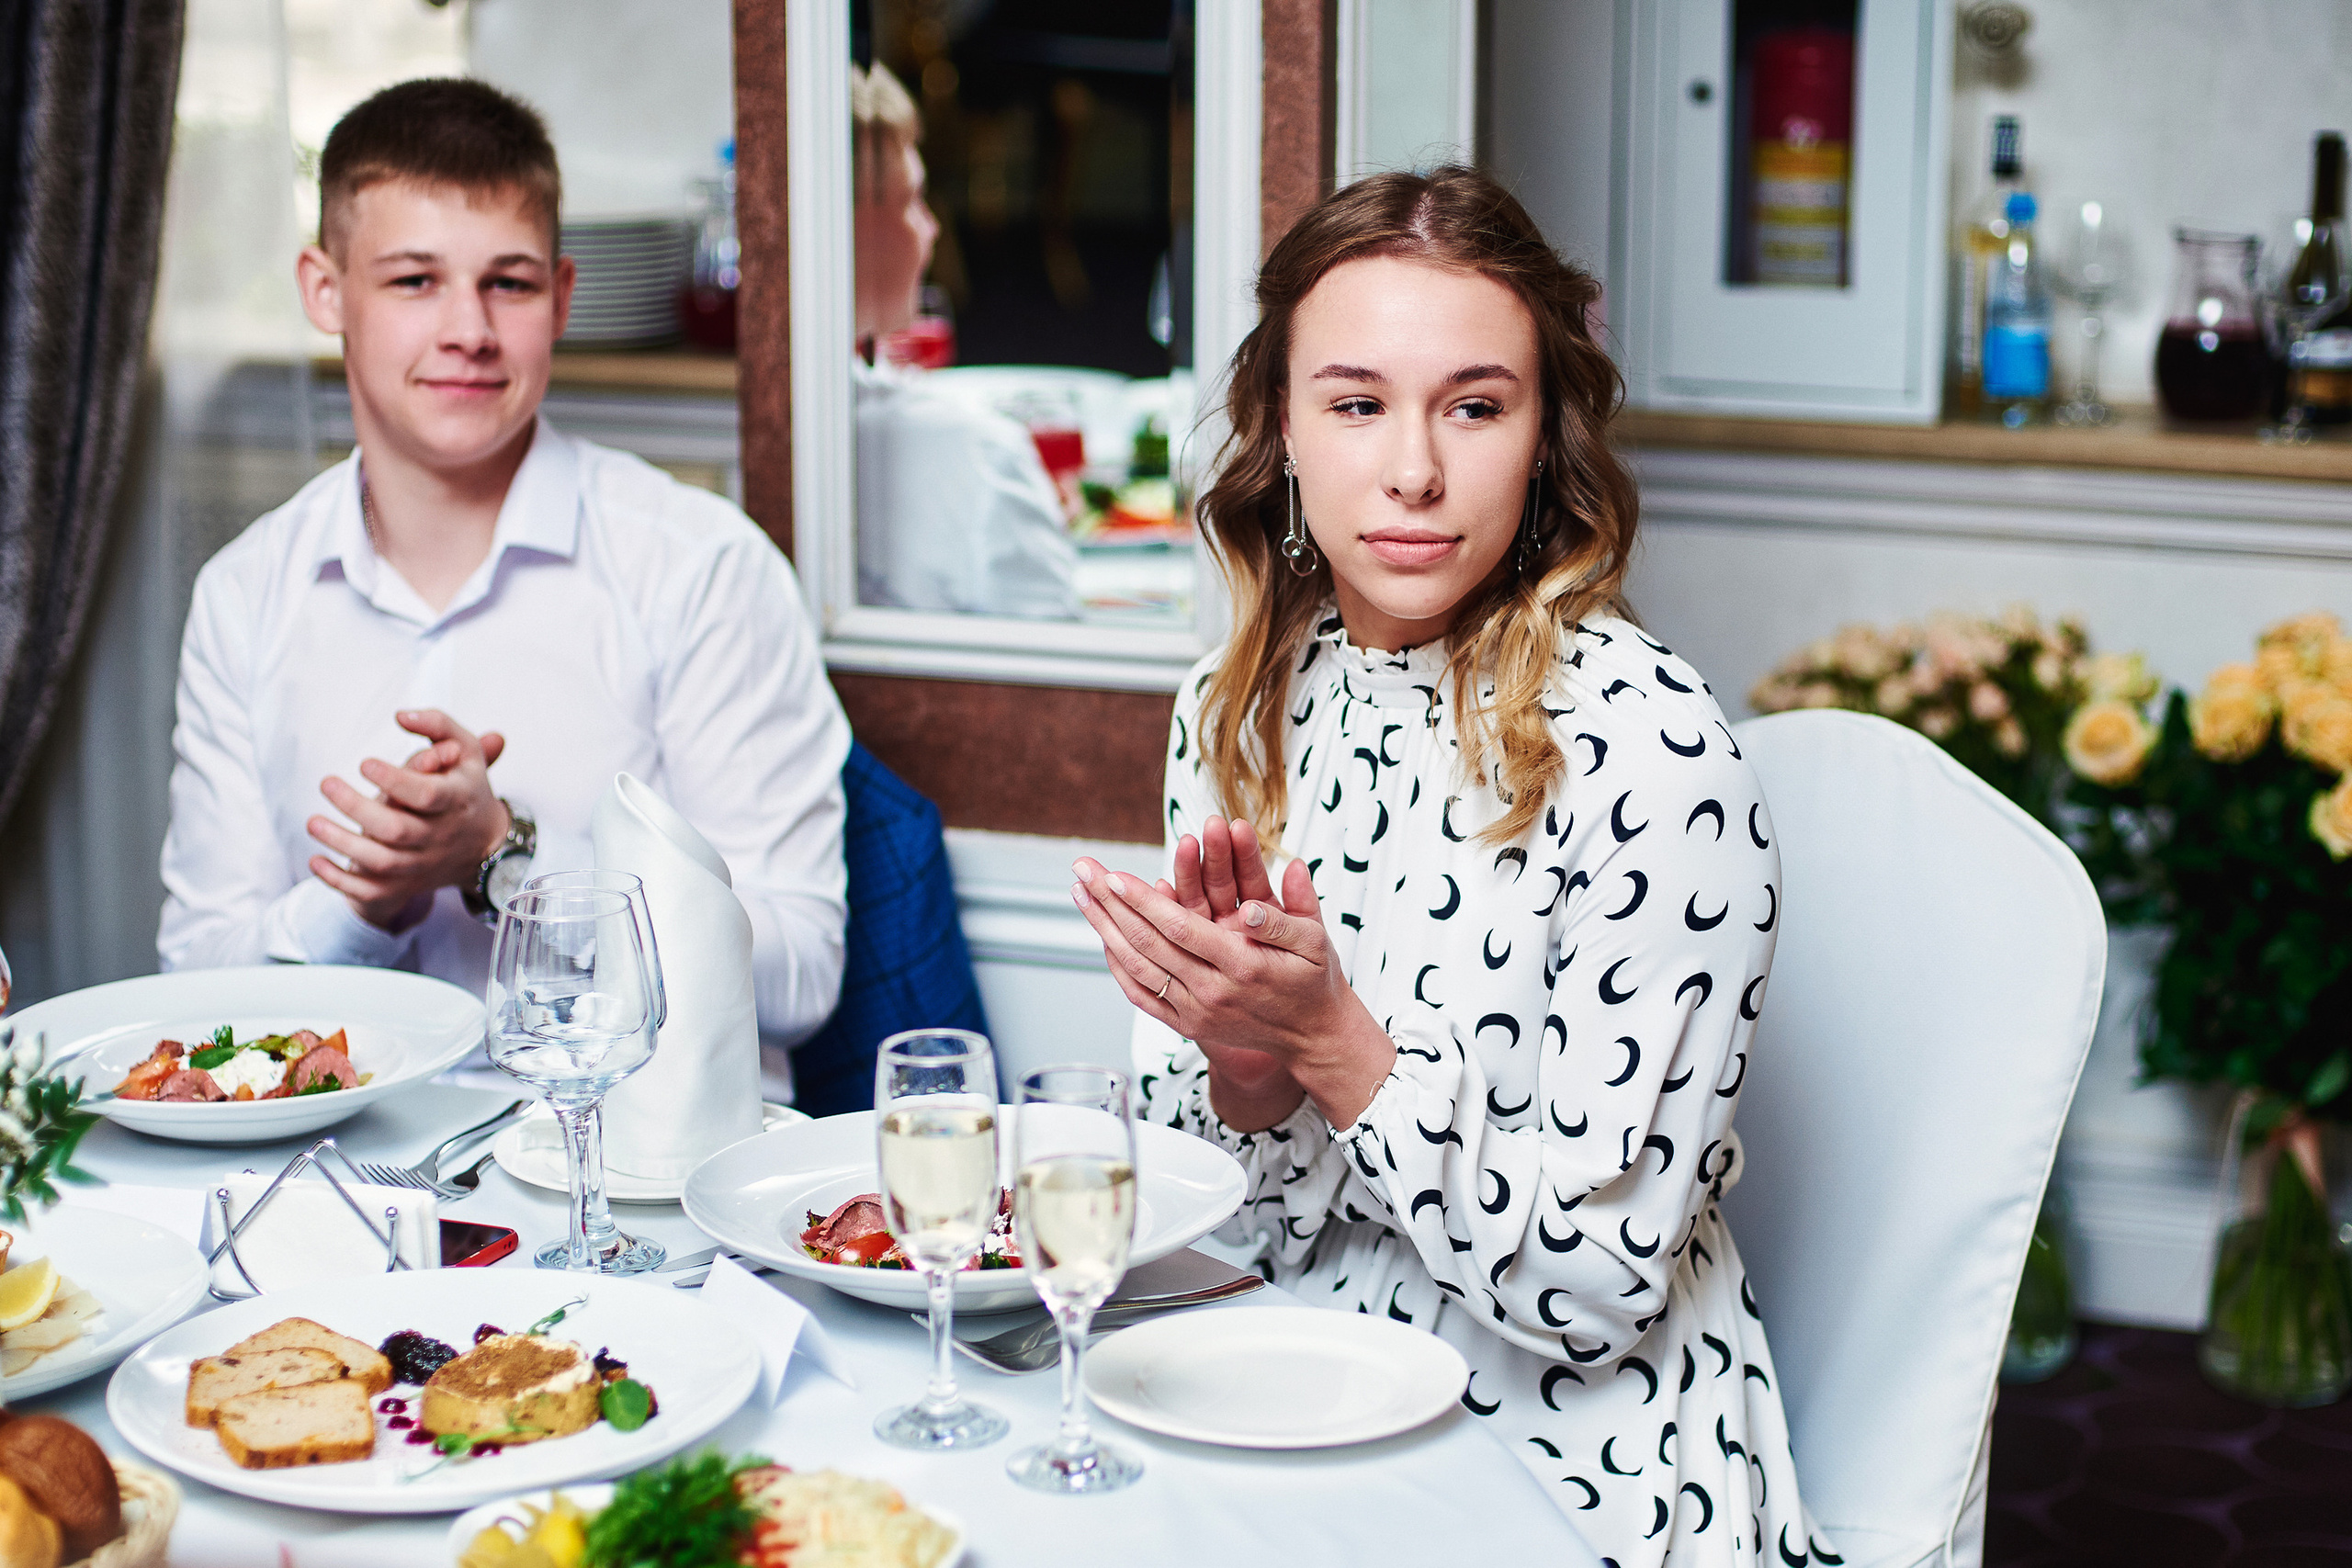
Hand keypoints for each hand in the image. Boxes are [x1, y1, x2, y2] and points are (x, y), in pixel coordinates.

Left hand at [307, 710, 510, 930]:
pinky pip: (370, 892)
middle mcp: (440, 837)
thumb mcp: (466, 750)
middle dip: (356, 808)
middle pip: (396, 830)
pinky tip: (315, 860)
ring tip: (311, 821)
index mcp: (457, 801)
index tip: (363, 763)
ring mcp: (421, 865)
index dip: (394, 780)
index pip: (427, 795)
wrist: (484, 845)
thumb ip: (438, 725)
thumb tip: (400, 714)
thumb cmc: (464, 786)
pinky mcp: (405, 885)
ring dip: (341, 843)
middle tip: (326, 783)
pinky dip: (339, 881)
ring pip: (379, 862)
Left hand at [1073, 826, 1395, 1129]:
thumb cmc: (1313, 979)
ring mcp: (1195, 1012)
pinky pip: (1142, 995)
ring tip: (1080, 895)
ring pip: (1137, 967)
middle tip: (1083, 870)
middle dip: (1110, 904)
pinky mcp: (1187, 1024)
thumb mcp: (1316, 941)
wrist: (1312, 1035)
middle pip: (1148, 944)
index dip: (1143, 902)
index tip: (1114, 876)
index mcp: (1243, 967)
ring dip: (1104, 929)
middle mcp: (1212, 993)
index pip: (1180, 929)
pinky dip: (1118, 966)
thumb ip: (1287, 915)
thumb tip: (1252, 903)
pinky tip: (1102, 937)